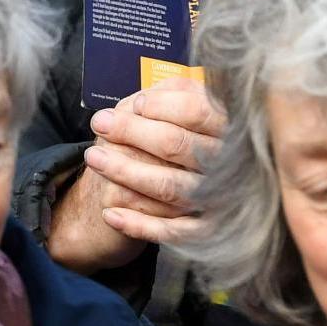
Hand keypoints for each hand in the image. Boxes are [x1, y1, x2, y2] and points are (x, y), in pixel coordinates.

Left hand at [44, 81, 225, 270]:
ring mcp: (222, 200)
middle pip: (177, 145)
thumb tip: (144, 102)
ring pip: (169, 187)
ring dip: (124, 173)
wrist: (218, 182)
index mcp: (233, 129)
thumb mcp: (195, 103)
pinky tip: (108, 214)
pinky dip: (139, 225)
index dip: (162, 106)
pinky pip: (173, 232)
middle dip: (131, 133)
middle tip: (99, 123)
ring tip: (92, 157)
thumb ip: (178, 93)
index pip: (197, 111)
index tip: (136, 104)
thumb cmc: (194, 131)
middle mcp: (233, 165)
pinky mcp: (207, 230)